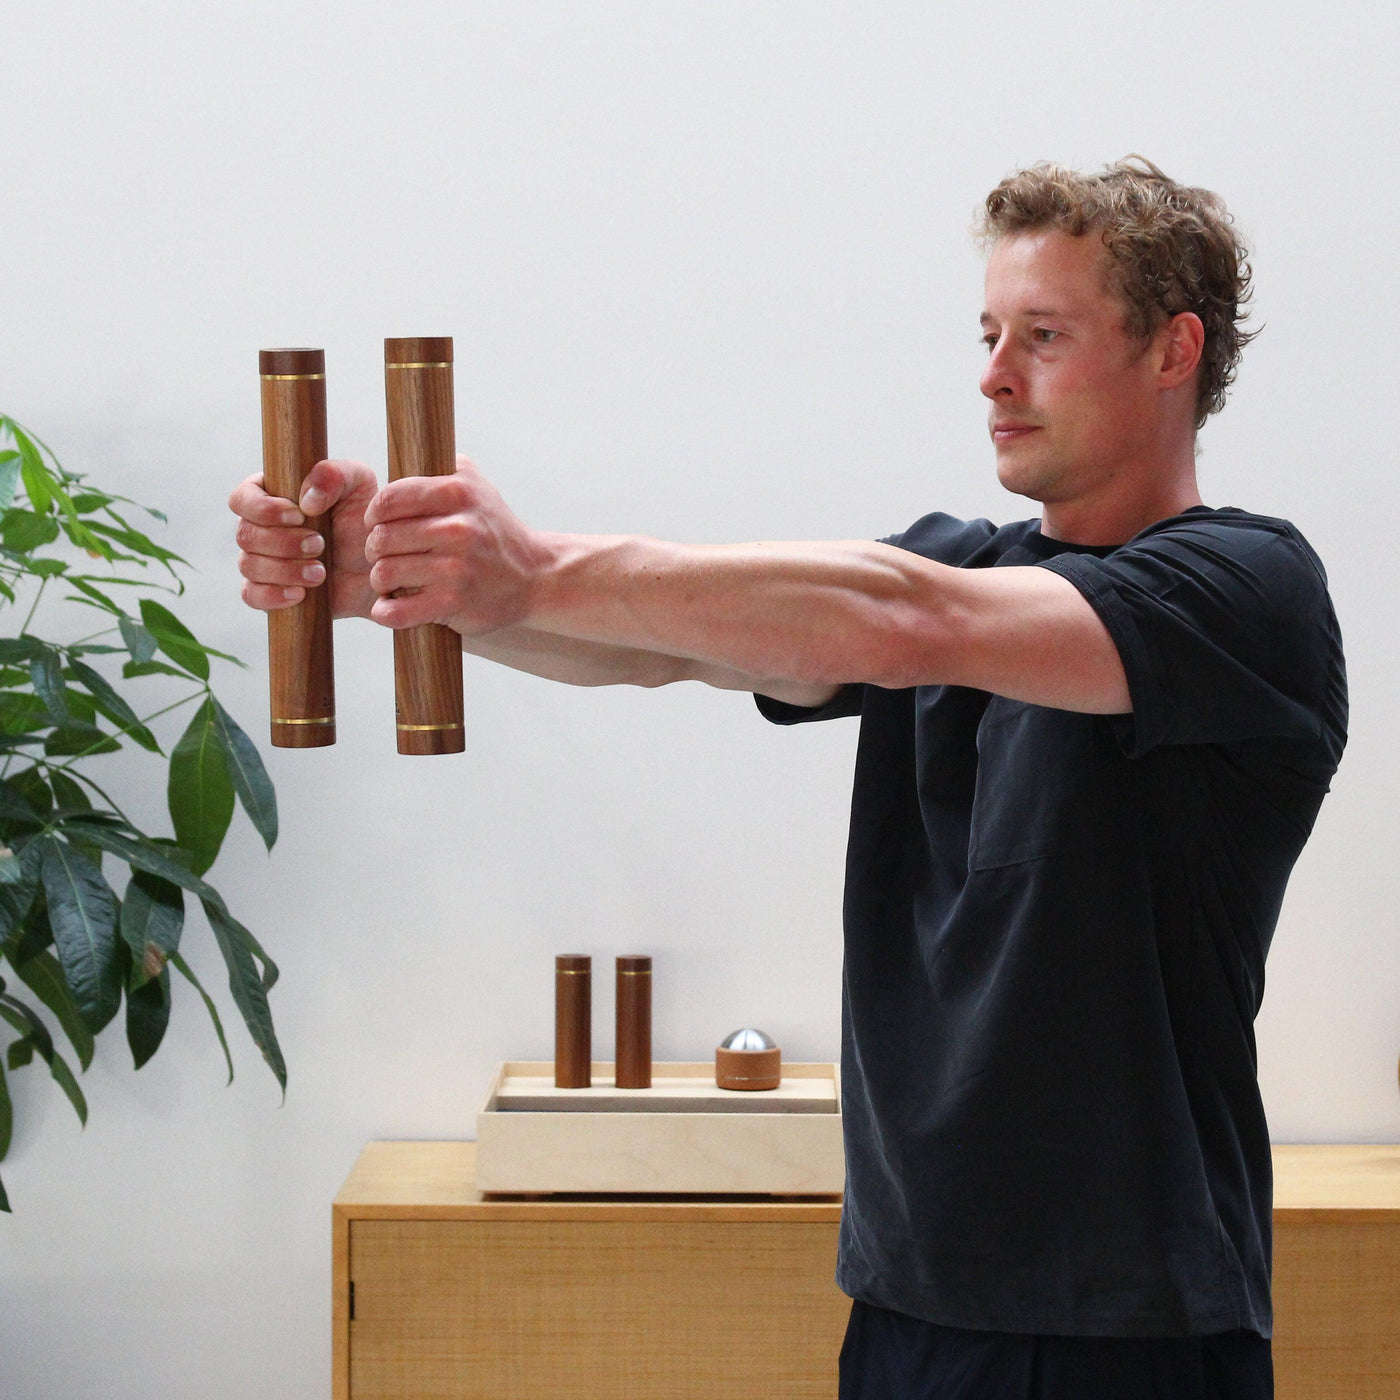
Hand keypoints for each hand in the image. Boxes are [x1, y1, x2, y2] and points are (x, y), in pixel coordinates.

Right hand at [230, 460, 378, 619]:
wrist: (379, 568)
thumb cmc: (363, 520)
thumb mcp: (359, 486)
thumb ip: (335, 475)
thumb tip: (305, 499)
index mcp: (271, 496)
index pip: (242, 498)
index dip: (263, 508)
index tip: (299, 515)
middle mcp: (260, 528)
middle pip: (246, 534)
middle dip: (283, 542)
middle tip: (320, 545)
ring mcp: (261, 561)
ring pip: (248, 565)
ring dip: (285, 570)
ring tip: (321, 573)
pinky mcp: (269, 591)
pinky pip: (251, 595)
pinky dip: (273, 595)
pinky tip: (300, 594)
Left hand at [363, 456, 550, 634]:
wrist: (535, 576)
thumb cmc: (496, 530)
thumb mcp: (477, 485)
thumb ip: (440, 467)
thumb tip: (402, 455)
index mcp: (458, 494)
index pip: (389, 500)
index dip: (375, 514)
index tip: (380, 523)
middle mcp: (458, 529)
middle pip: (380, 538)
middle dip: (375, 549)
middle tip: (385, 554)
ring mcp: (456, 569)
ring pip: (384, 573)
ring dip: (382, 580)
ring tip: (393, 579)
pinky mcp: (454, 603)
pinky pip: (398, 611)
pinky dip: (387, 612)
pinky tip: (391, 607)